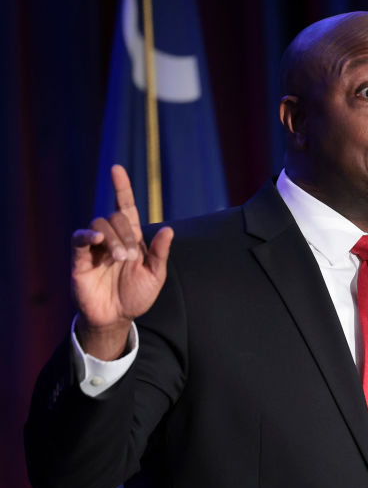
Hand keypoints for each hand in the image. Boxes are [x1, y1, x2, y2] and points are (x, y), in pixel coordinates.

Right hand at [71, 165, 173, 359]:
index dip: (122, 188)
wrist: (116, 318)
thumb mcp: (155, 276)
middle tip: (130, 258)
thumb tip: (169, 229)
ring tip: (120, 259)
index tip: (117, 169)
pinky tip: (97, 240)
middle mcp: (112, 239)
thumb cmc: (135, 296)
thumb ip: (160, 253)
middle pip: (116, 217)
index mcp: (131, 239)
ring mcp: (95, 247)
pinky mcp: (80, 259)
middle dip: (127, 234)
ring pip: (99, 224)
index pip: (125, 207)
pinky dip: (88, 235)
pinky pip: (79, 239)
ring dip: (113, 239)